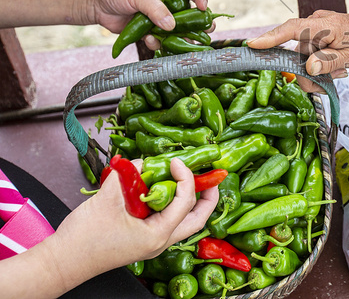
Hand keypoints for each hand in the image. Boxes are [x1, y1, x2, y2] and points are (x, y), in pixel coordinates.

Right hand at [42, 158, 217, 294]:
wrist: (63, 261)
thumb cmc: (83, 238)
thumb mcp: (107, 199)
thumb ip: (128, 176)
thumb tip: (143, 162)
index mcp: (157, 235)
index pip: (185, 203)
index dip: (186, 178)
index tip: (177, 162)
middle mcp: (160, 242)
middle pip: (198, 220)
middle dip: (208, 197)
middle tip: (210, 176)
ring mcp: (153, 243)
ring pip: (185, 223)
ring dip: (192, 201)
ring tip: (190, 180)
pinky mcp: (144, 240)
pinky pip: (169, 221)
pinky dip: (173, 204)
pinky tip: (165, 189)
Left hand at [87, 0, 207, 37]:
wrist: (94, 3)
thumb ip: (155, 8)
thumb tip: (171, 25)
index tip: (204, 8)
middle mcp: (165, 3)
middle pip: (189, 14)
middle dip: (199, 23)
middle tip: (206, 31)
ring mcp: (157, 18)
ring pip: (176, 30)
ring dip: (181, 37)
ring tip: (183, 44)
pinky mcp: (148, 31)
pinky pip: (160, 40)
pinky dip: (158, 42)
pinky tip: (149, 40)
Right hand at [248, 0, 348, 90]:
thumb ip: (330, 62)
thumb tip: (309, 68)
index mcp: (324, 25)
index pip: (292, 29)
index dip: (271, 38)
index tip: (252, 45)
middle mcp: (315, 24)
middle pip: (297, 54)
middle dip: (309, 74)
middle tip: (328, 85)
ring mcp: (314, 29)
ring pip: (303, 58)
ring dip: (318, 71)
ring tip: (340, 72)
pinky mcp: (315, 35)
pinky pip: (309, 54)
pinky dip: (319, 65)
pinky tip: (336, 68)